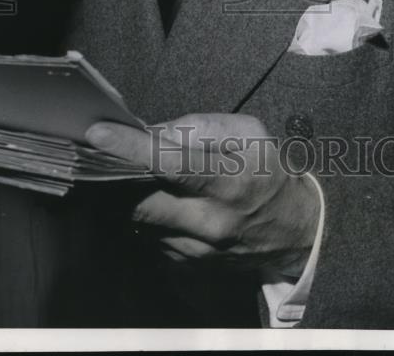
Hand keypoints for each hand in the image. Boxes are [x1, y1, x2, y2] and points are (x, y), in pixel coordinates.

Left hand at [85, 113, 319, 276]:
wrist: (296, 230)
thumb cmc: (269, 171)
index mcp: (229, 180)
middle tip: (103, 157)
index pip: (171, 163)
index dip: (131, 148)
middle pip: (143, 202)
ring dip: (131, 199)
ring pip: (142, 224)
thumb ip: (202, 127)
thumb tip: (155, 132)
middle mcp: (212, 221)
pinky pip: (152, 240)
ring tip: (133, 177)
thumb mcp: (249, 133)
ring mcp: (200, 250)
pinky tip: (159, 203)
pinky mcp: (190, 266)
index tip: (98, 133)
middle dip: (118, 179)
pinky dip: (148, 219)